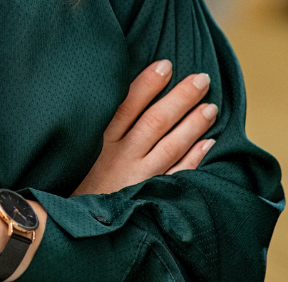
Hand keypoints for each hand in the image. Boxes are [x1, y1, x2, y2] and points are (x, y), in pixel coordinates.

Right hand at [72, 60, 216, 196]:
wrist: (75, 223)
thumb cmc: (77, 179)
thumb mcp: (78, 148)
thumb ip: (97, 124)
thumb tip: (116, 91)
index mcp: (101, 140)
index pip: (128, 104)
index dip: (148, 83)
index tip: (166, 64)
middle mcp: (121, 156)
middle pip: (156, 121)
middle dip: (181, 98)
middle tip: (202, 79)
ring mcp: (138, 177)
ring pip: (171, 145)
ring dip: (193, 125)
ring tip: (211, 107)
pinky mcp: (150, 195)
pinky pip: (178, 175)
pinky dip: (194, 158)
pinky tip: (208, 143)